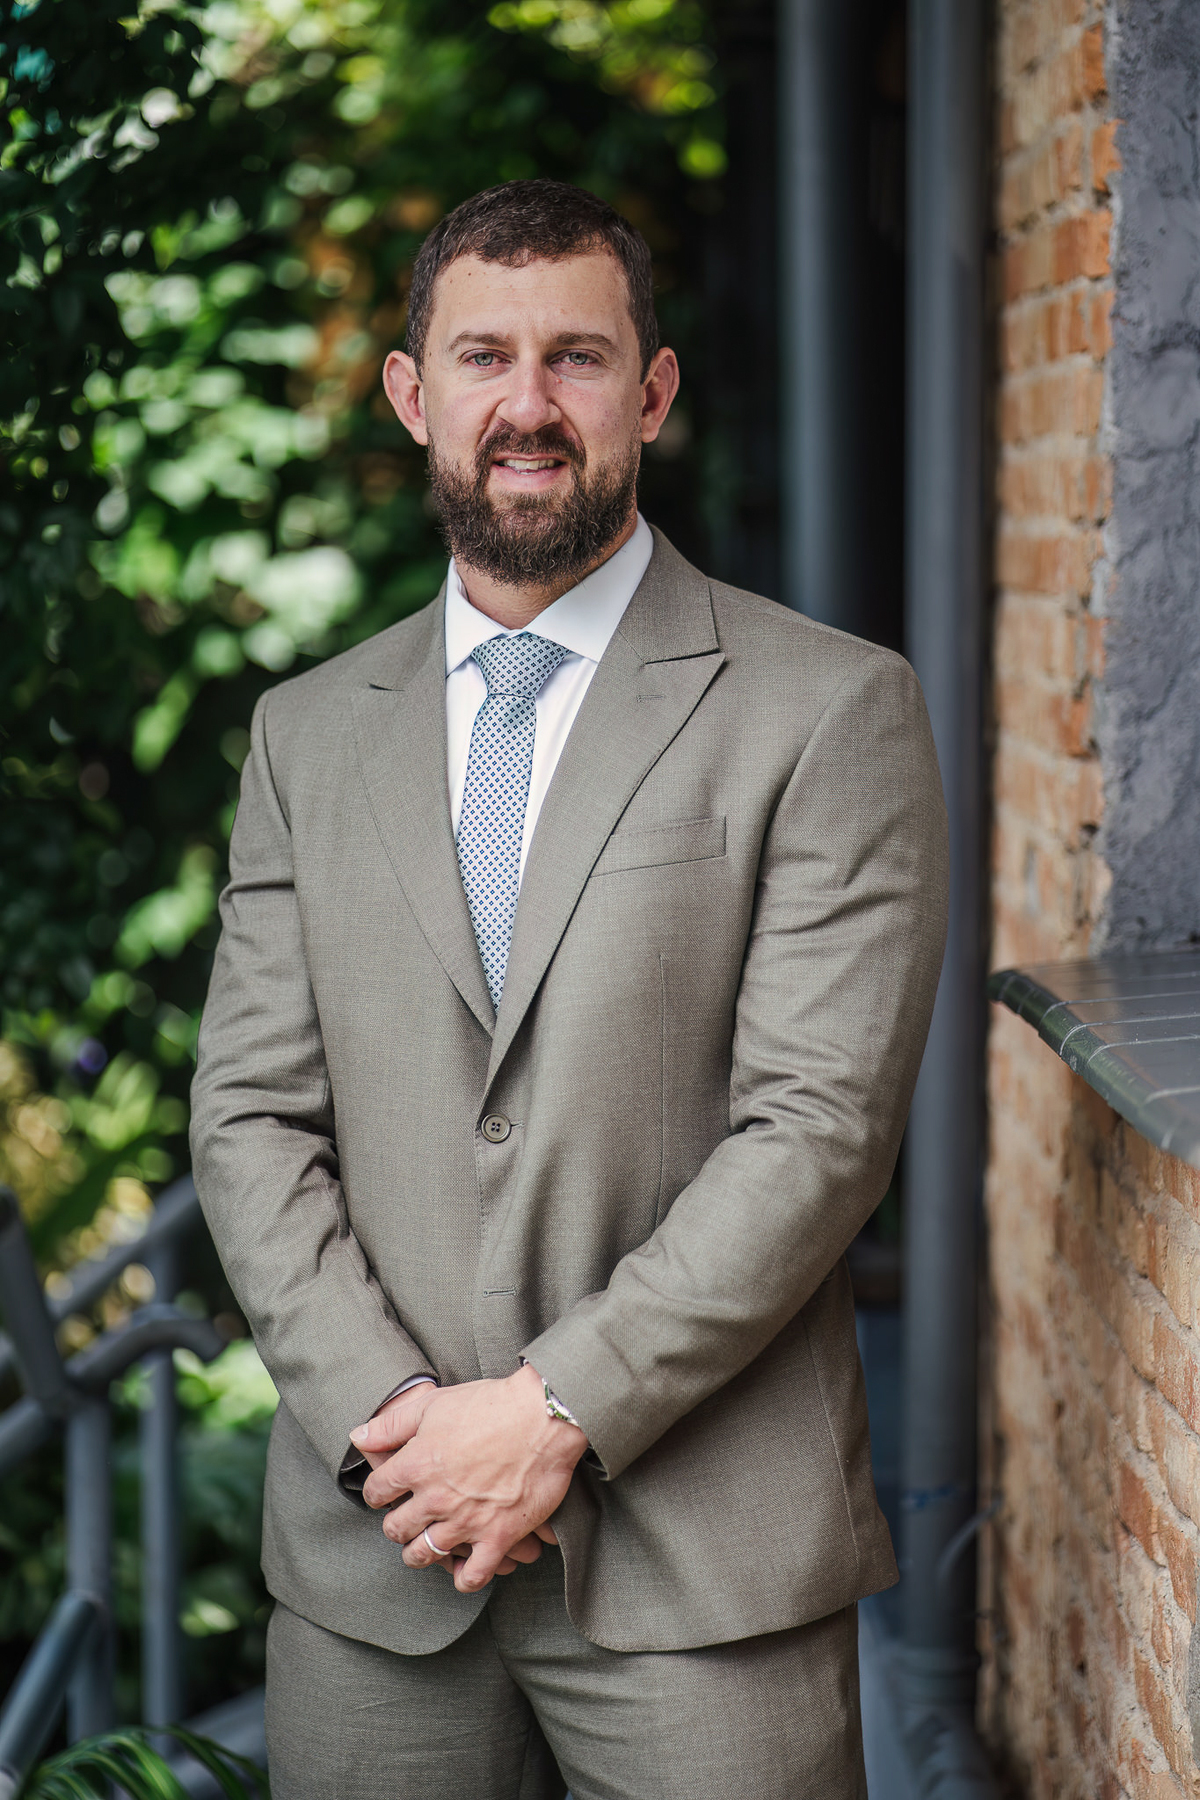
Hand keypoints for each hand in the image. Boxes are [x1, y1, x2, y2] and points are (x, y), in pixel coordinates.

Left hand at [351, 1364, 586, 1594]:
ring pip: (424, 1555)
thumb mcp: (434, 1403)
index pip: (377, 1491)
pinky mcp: (498, 1536)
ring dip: (419, 1553)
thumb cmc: (490, 1404)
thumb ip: (392, 1424)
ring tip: (425, 1546)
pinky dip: (464, 1577)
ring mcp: (466, 1521)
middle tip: (405, 1519)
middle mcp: (435, 1498)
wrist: (545, 1415)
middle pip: (396, 1529)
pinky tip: (463, 1568)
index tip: (386, 1492)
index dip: (378, 1492)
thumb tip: (358, 1436)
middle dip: (396, 1525)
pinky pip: (472, 1576)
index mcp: (416, 1464)